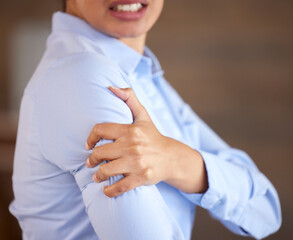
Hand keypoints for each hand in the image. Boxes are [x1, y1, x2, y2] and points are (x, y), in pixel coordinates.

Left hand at [85, 86, 207, 197]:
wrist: (171, 157)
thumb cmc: (152, 136)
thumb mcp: (143, 116)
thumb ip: (129, 99)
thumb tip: (111, 87)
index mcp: (130, 130)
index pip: (101, 130)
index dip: (90, 138)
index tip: (87, 145)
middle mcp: (132, 145)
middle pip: (100, 153)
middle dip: (92, 159)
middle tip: (90, 162)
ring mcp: (137, 163)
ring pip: (106, 171)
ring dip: (97, 175)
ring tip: (97, 176)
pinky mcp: (141, 177)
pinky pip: (119, 187)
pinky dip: (109, 191)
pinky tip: (106, 190)